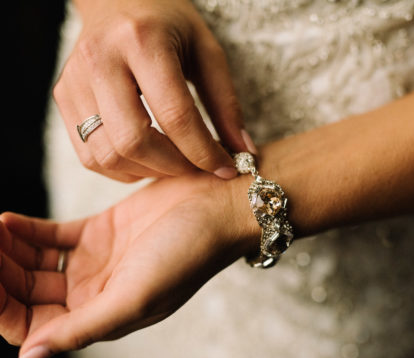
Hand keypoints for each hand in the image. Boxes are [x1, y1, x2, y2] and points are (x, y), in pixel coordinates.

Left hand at [0, 174, 256, 357]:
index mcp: (102, 316)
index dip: (5, 311)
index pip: (35, 327)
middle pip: (28, 294)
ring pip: (33, 263)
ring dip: (7, 251)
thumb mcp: (136, 297)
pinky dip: (25, 229)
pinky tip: (8, 221)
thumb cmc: (188, 254)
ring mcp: (94, 261)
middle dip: (0, 276)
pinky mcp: (99, 229)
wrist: (218, 207)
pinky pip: (50, 234)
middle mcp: (94, 292)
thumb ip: (83, 328)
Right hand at [54, 0, 255, 181]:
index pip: (175, 115)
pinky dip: (122, 168)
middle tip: (198, 168)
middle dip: (174, 167)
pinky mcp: (63, 96)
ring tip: (174, 163)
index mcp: (141, 41)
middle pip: (134, 141)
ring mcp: (74, 80)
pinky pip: (88, 154)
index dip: (204, 152)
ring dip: (147, 171)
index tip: (226, 169)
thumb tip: (244, 153)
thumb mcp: (207, 52)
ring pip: (107, 155)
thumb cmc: (168, 23)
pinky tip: (146, 158)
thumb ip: (226, 104)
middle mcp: (100, 60)